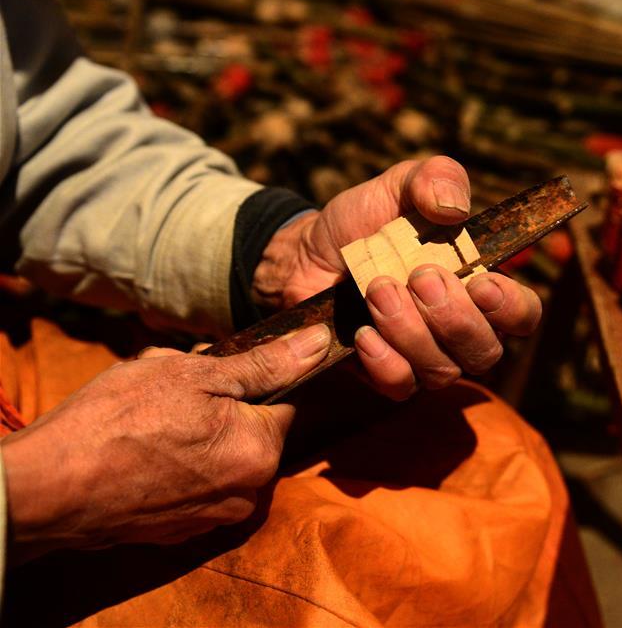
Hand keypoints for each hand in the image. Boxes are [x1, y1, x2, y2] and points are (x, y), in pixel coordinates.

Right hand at [0, 324, 330, 561]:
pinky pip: (196, 483)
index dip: (252, 378)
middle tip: (172, 390)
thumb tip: (320, 343)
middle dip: (221, 404)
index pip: (284, 400)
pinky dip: (178, 464)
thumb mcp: (196, 373)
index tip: (216, 369)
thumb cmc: (119, 421)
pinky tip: (141, 451)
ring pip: (222, 455)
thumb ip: (266, 363)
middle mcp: (248, 492)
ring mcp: (214, 517)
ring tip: (150, 420)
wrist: (48, 490)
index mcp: (261, 450)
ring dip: (199, 432)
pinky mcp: (181, 531)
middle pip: (251, 428)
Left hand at [252, 157, 541, 399]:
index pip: (522, 315)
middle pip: (486, 351)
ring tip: (376, 288)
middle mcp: (460, 330)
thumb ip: (434, 178)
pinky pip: (401, 386)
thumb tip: (454, 206)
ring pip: (443, 371)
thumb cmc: (366, 221)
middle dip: (454, 317)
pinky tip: (363, 331)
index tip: (480, 283)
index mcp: (478, 285)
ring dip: (411, 330)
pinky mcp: (386, 374)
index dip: (511, 307)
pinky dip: (384, 360)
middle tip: (417, 276)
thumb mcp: (399, 185)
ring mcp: (425, 357)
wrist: (307, 252)